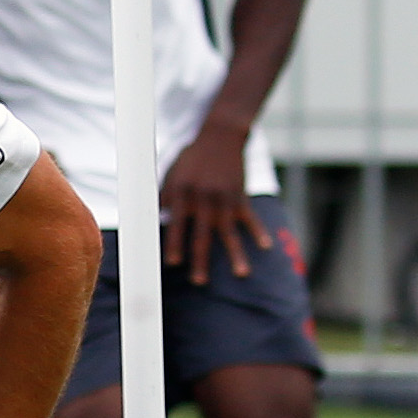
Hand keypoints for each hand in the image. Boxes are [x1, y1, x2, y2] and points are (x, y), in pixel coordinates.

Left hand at [155, 127, 261, 284]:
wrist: (220, 136)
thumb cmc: (191, 158)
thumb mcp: (171, 174)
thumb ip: (163, 198)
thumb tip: (151, 221)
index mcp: (182, 193)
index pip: (176, 224)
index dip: (175, 244)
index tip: (173, 263)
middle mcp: (203, 198)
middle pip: (202, 235)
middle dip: (200, 260)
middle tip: (199, 281)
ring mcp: (224, 199)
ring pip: (230, 232)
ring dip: (236, 255)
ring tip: (241, 273)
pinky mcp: (240, 197)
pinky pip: (251, 218)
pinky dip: (259, 232)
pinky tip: (266, 247)